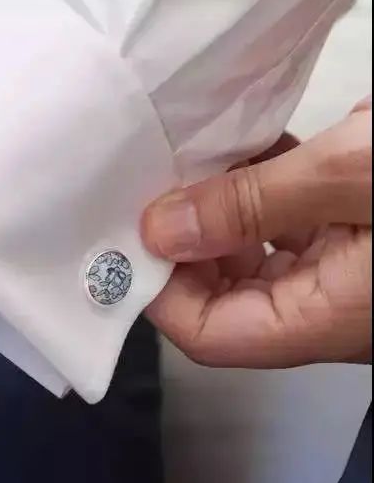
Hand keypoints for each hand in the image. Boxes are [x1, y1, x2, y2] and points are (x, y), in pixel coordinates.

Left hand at [141, 98, 371, 367]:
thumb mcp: (348, 175)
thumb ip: (250, 206)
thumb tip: (157, 232)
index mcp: (325, 319)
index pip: (209, 335)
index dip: (159, 290)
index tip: (132, 230)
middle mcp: (329, 308)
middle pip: (225, 297)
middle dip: (185, 243)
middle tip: (158, 185)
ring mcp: (345, 273)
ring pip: (253, 258)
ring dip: (220, 211)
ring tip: (193, 160)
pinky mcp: (357, 235)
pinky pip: (289, 226)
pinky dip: (261, 191)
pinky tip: (246, 147)